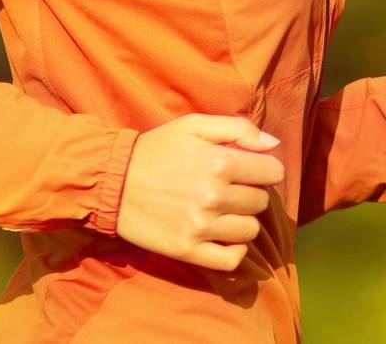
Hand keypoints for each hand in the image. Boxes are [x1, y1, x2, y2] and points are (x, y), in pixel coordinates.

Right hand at [115, 114, 285, 271]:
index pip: (273, 173)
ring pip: (251, 230)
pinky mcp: (187, 250)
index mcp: (220, 162)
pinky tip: (223, 236)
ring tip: (223, 210)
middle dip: (251, 192)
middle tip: (230, 188)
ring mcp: (201, 227)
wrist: (112, 181)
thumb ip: (238, 129)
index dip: (266, 169)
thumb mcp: (194, 126)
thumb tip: (274, 144)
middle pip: (261, 201)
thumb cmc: (156, 149)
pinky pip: (231, 259)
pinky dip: (234, 250)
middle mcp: (214, 197)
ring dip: (242, 220)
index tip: (251, 170)